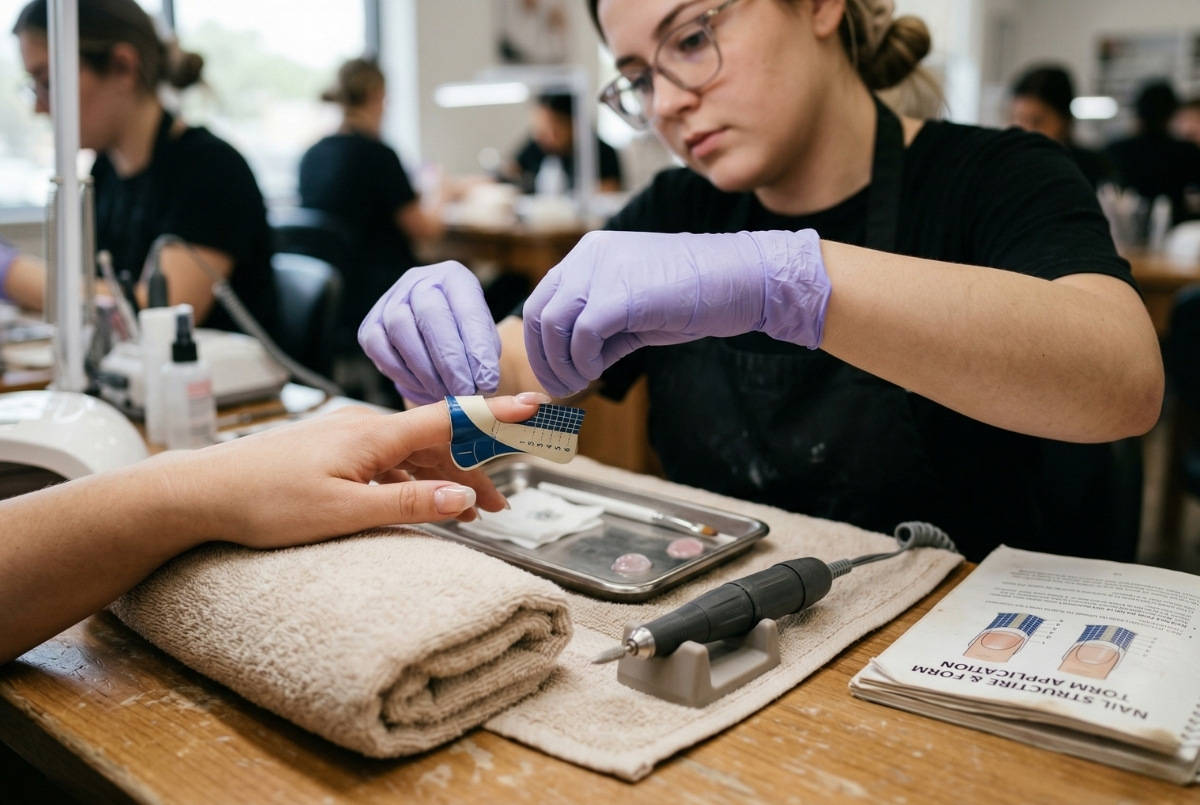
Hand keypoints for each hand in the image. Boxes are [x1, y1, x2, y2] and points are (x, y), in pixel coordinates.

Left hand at [170, 395, 544, 547]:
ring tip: (469, 515)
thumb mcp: (343, 513)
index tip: (536, 406)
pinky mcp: (332, 453)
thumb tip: (463, 499)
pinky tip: (420, 504)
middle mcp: (364, 427)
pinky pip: (387, 464)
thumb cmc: (264, 503)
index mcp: (373, 435)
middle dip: (474, 473)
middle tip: (500, 509)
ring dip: (443, 483)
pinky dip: (412, 484)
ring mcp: (347, 438)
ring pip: (411, 457)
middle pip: (436, 444)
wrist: (200, 492)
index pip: (449, 418)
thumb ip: (408, 504)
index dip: (496, 414)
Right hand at [358, 262, 500, 403]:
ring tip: (444, 393)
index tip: (488, 381)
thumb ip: (484, 356)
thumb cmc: (464, 336)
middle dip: (449, 360)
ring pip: (400, 329)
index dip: (477, 348)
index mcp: (454, 278)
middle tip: (464, 392)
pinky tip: (420, 386)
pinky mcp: (370, 325)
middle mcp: (418, 281)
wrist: (434, 333)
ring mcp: (390, 300)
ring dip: (424, 369)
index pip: (467, 309)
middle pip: (430, 314)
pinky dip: (400, 372)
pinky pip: (378, 347)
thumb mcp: (483, 339)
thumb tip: (483, 384)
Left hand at [523, 229, 830, 396]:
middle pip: (539, 312)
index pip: (543, 298)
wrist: (741, 279)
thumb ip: (601, 328)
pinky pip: (582, 335)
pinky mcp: (619, 294)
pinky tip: (599, 371)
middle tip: (561, 386)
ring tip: (581, 382)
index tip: (554, 371)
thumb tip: (572, 363)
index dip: (540, 341)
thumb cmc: (695, 296)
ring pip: (553, 324)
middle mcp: (590, 255)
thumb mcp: (636, 309)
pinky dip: (584, 360)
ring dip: (562, 363)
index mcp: (591, 253)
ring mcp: (603, 270)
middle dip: (543, 357)